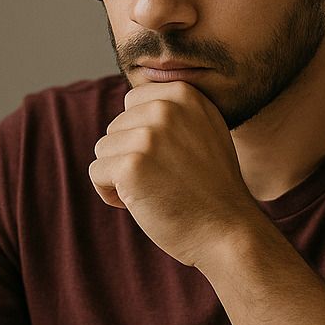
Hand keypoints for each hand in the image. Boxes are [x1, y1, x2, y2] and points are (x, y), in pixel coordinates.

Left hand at [89, 81, 263, 266]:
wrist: (228, 230)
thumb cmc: (212, 187)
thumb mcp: (205, 130)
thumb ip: (175, 111)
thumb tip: (132, 104)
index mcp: (185, 94)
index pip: (133, 102)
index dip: (141, 134)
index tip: (167, 158)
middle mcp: (166, 109)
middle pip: (116, 126)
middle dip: (129, 155)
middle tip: (163, 180)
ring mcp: (148, 136)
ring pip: (104, 149)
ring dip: (119, 175)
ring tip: (154, 192)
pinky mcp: (131, 166)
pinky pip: (97, 172)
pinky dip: (110, 194)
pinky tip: (141, 204)